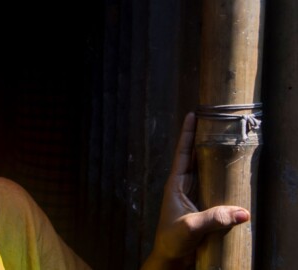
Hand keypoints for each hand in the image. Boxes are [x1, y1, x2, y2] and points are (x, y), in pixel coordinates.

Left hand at [141, 112, 250, 268]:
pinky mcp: (203, 207)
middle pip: (195, 156)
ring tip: (225, 137)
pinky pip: (214, 186)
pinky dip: (222, 177)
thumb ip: (213, 219)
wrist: (171, 259)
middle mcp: (184, 186)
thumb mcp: (191, 228)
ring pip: (205, 170)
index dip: (187, 133)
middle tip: (214, 119)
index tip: (192, 114)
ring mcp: (193, 196)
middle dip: (203, 138)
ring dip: (214, 155)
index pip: (182, 153)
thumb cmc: (172, 241)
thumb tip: (241, 212)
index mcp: (175, 185)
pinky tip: (232, 170)